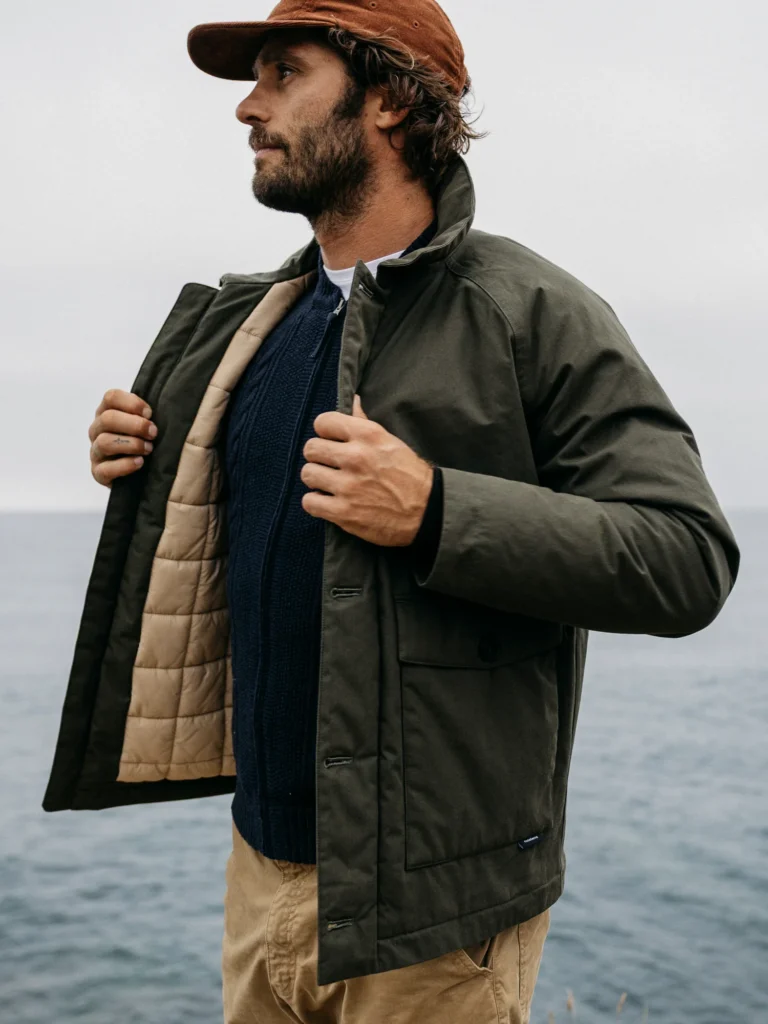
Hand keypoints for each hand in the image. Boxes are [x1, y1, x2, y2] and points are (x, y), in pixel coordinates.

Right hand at [89, 389, 157, 488]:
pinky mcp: (98, 473)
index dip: (132, 403)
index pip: (111, 397)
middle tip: (153, 433)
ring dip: (131, 444)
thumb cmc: (145, 442)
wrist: (142, 473)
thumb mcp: (146, 423)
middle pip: (108, 419)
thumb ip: (147, 414)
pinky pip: (105, 469)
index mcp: (107, 412)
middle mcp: (97, 430)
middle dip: (135, 425)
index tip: (150, 413)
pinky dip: (125, 465)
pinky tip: (140, 462)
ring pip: (105, 442)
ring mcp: (96, 452)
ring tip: (149, 449)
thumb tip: (155, 410)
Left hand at [300, 394, 433, 546]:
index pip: (323, 422)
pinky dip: (316, 503)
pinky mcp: (343, 513)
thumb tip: (352, 401)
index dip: (325, 432)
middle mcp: (356, 458)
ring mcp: (348, 486)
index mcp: (368, 436)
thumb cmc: (410, 475)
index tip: (331, 441)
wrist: (428, 511)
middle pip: (311, 448)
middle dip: (318, 456)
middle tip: (329, 465)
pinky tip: (328, 501)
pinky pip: (309, 502)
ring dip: (316, 479)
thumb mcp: (391, 442)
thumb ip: (365, 423)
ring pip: (308, 474)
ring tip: (329, 483)